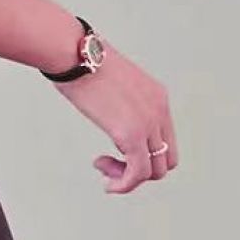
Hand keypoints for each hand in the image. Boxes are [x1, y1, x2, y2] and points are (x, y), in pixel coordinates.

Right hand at [52, 38, 176, 193]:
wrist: (74, 53)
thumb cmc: (81, 63)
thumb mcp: (110, 82)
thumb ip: (118, 101)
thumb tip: (104, 110)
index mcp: (157, 97)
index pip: (166, 141)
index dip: (143, 155)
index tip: (114, 152)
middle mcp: (159, 110)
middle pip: (165, 160)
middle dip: (137, 170)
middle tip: (106, 162)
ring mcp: (148, 123)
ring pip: (154, 171)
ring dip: (128, 178)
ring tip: (103, 167)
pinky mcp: (131, 134)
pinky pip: (137, 173)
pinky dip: (124, 185)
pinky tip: (108, 183)